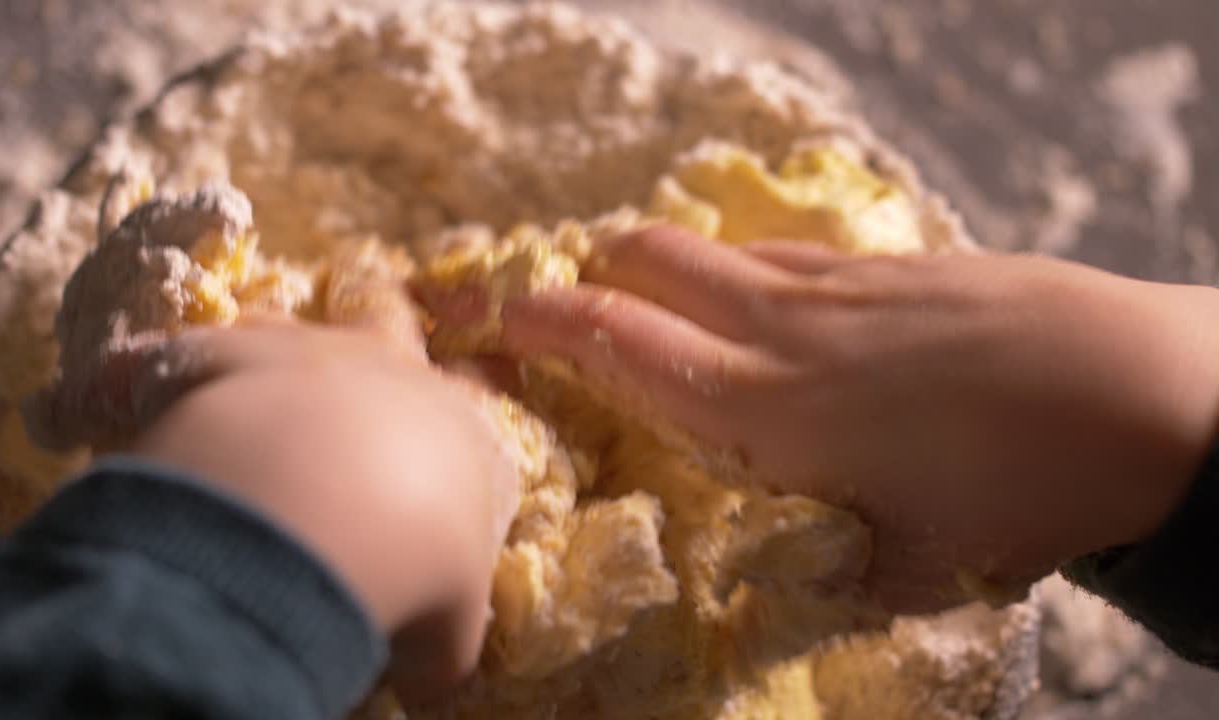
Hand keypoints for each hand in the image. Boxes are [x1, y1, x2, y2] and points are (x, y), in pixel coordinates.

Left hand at [32, 317, 518, 704]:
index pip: (475, 393)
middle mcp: (382, 368)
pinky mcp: (204, 358)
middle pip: (388, 313)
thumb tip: (424, 682)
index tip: (449, 414)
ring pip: (275, 322)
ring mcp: (292, 352)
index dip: (464, 397)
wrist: (323, 513)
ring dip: (254, 346)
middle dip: (378, 313)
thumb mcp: (446, 626)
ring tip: (223, 389)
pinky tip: (69, 415)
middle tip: (355, 341)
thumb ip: (437, 642)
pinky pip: (148, 363)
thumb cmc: (410, 564)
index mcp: (453, 424)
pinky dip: (109, 389)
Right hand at [429, 225, 1218, 613]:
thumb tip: (764, 614)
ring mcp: (836, 285)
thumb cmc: (1014, 492)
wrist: (1137, 393)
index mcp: (763, 410)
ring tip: (650, 296)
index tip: (488, 316)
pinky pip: (780, 250)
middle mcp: (782, 330)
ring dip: (659, 261)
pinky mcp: (888, 264)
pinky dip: (739, 266)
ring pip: (711, 246)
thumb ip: (821, 582)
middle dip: (586, 270)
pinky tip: (765, 302)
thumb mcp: (908, 566)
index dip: (537, 322)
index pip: (617, 342)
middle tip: (563, 304)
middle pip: (647, 260)